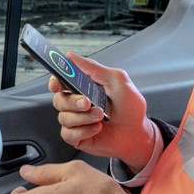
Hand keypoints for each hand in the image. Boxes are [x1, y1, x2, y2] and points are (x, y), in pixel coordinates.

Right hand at [51, 52, 155, 170]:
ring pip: (64, 117)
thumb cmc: (130, 107)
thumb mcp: (117, 80)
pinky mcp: (77, 137)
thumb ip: (93, 68)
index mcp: (83, 87)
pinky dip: (83, 131)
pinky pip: (68, 134)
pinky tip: (96, 128)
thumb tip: (71, 56)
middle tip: (87, 103)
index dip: (55, 81)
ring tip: (101, 116)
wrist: (138, 133)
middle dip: (73, 102)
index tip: (56, 84)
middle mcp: (77, 103)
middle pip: (59, 100)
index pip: (60, 81)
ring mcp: (76, 121)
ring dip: (83, 117)